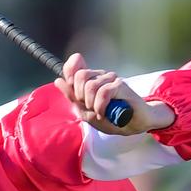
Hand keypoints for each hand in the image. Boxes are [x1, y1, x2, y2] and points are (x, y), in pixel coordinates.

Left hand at [55, 53, 174, 135]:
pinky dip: (100, 106)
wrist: (132, 124)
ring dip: (91, 104)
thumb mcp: (86, 111)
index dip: (69, 72)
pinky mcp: (120, 84)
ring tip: (99, 112)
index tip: (73, 89)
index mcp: (90, 80)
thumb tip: (58, 80)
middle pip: (80, 76)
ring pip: (90, 85)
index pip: (74, 66)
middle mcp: (100, 76)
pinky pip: (103, 92)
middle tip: (89, 107)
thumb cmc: (110, 119)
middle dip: (80, 96)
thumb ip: (73, 96)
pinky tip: (104, 112)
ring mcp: (110, 79)